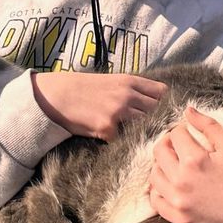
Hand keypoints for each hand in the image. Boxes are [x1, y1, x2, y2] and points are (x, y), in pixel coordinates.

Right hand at [31, 71, 165, 140]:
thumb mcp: (111, 81)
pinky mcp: (108, 128)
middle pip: (158, 111)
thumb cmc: (83, 89)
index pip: (163, 92)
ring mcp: (118, 112)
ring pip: (145, 125)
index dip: (165, 103)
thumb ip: (133, 90)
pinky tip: (115, 139)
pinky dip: (121, 141)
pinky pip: (124, 139)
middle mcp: (127, 95)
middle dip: (158, 120)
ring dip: (143, 132)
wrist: (57, 96)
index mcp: (130, 81)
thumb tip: (155, 104)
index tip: (164, 112)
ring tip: (139, 137)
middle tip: (156, 130)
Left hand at [148, 108, 222, 222]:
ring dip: (162, 165)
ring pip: (154, 175)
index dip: (183, 129)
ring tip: (175, 164)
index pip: (176, 134)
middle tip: (180, 145)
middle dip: (168, 143)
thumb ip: (209, 126)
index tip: (190, 133)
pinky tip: (169, 184)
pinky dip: (158, 190)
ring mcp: (177, 202)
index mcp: (194, 160)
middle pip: (159, 152)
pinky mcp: (178, 218)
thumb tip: (187, 110)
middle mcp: (180, 181)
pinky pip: (156, 201)